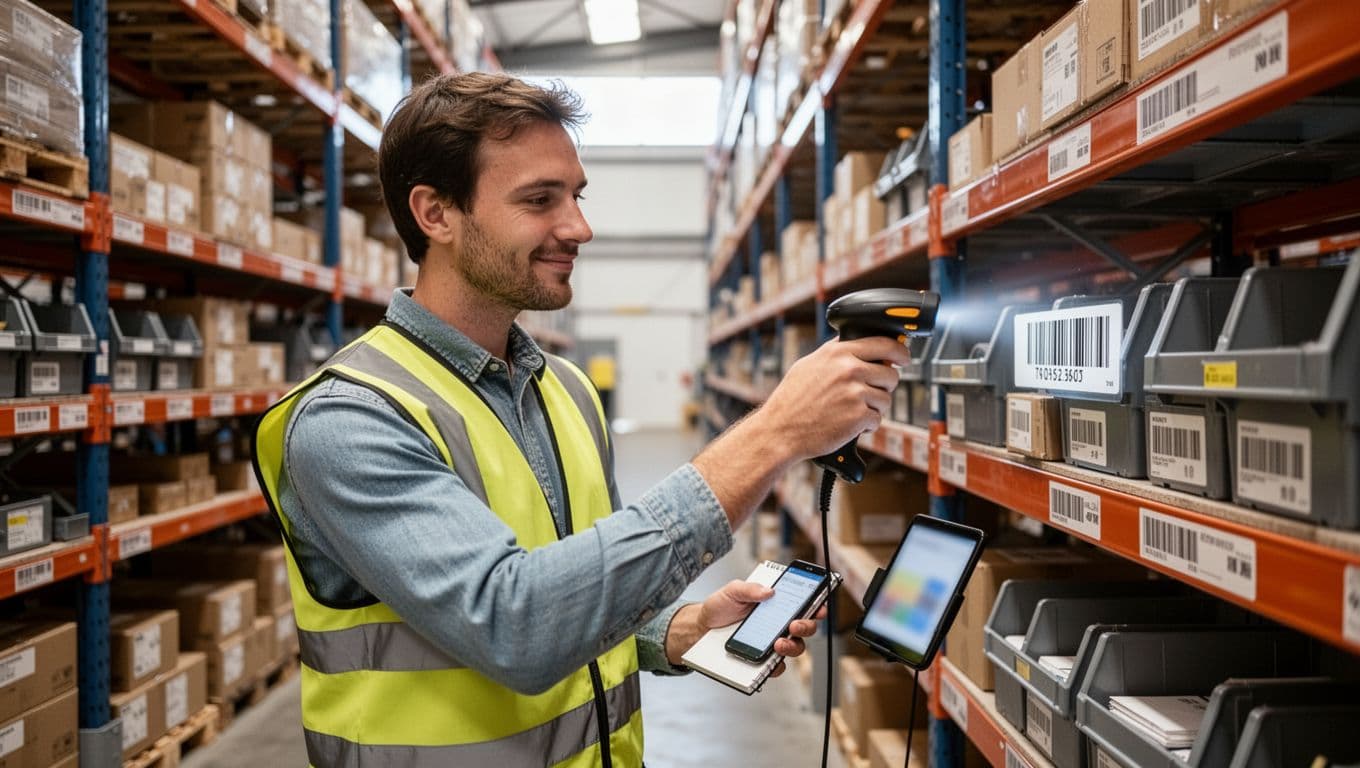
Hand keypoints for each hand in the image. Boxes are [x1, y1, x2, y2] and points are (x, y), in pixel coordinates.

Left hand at [697, 580, 825, 677]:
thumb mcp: (732, 591)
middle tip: (795, 625)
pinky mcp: (763, 659)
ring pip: (795, 648)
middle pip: (806, 627)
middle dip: (806, 626)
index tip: (818, 607)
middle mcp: (779, 624)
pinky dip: (777, 665)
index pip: (804, 604)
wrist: (701, 627)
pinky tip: (771, 660)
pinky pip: (777, 666)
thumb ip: (749, 588)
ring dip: (792, 646)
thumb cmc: (720, 607)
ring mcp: (773, 643)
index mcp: (777, 604)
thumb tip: (770, 591)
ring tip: (779, 643)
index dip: (817, 605)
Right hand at [754, 336, 910, 460]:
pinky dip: (866, 425)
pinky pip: (877, 419)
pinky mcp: (858, 416)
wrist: (780, 430)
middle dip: (884, 386)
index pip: (883, 344)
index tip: (904, 358)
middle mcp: (849, 369)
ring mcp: (855, 393)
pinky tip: (848, 424)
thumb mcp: (809, 365)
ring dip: (874, 408)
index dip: (899, 352)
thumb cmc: (791, 400)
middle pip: (890, 374)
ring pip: (886, 399)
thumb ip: (835, 353)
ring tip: (851, 411)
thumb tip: (857, 345)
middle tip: (868, 394)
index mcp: (838, 353)